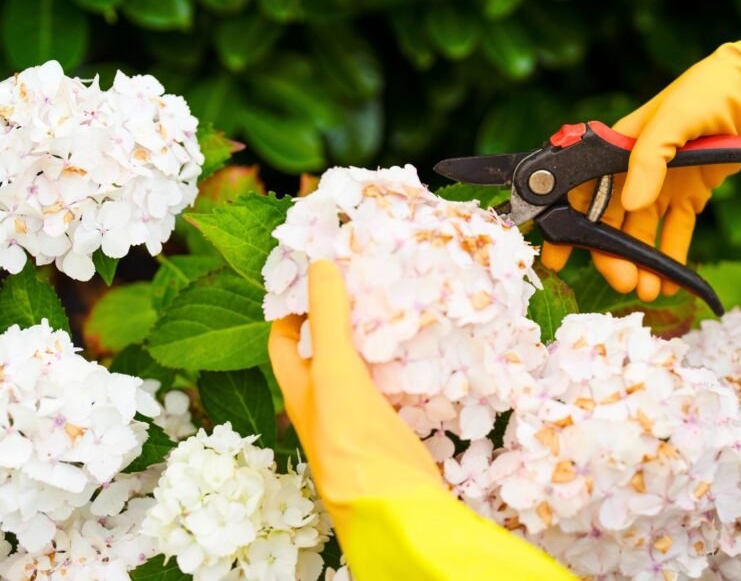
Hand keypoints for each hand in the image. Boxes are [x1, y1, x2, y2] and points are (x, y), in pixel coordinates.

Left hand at [268, 260, 441, 505]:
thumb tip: (318, 264)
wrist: (395, 505)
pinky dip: (405, 366)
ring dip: (376, 340)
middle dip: (341, 319)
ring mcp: (359, 419)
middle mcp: (324, 405)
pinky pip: (395, 388)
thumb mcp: (335, 370)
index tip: (317, 275)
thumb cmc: (351, 440)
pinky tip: (425, 349)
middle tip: (364, 285)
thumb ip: (327, 319)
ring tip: (398, 305)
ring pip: (363, 368)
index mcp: (299, 391)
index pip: (284, 340)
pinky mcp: (393, 430)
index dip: (292, 307)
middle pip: (326, 351)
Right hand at [541, 41, 740, 300]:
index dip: (569, 224)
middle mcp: (633, 169)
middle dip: (610, 254)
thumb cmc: (709, 92)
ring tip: (647, 290)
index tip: (557, 257)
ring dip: (640, 262)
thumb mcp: (674, 119)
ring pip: (641, 233)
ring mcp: (661, 183)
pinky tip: (670, 282)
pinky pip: (675, 232)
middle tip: (621, 281)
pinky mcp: (689, 195)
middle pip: (610, 220)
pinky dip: (671, 258)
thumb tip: (632, 204)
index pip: (583, 191)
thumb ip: (648, 159)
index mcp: (617, 147)